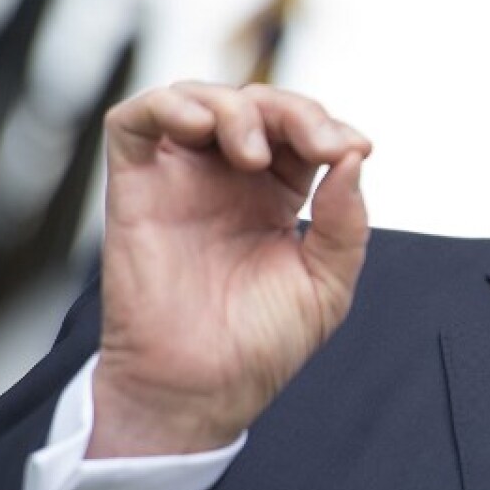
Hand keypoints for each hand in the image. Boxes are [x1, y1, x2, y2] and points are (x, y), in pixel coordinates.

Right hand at [88, 82, 371, 457]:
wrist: (201, 392)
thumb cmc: (259, 347)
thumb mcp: (327, 284)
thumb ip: (347, 222)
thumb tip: (354, 158)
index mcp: (277, 194)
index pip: (302, 131)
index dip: (328, 127)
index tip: (351, 150)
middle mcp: (228, 179)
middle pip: (258, 104)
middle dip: (294, 111)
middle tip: (317, 145)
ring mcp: (181, 179)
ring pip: (200, 98)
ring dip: (235, 107)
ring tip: (254, 152)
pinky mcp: (136, 186)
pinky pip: (135, 121)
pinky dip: (166, 105)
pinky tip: (200, 127)